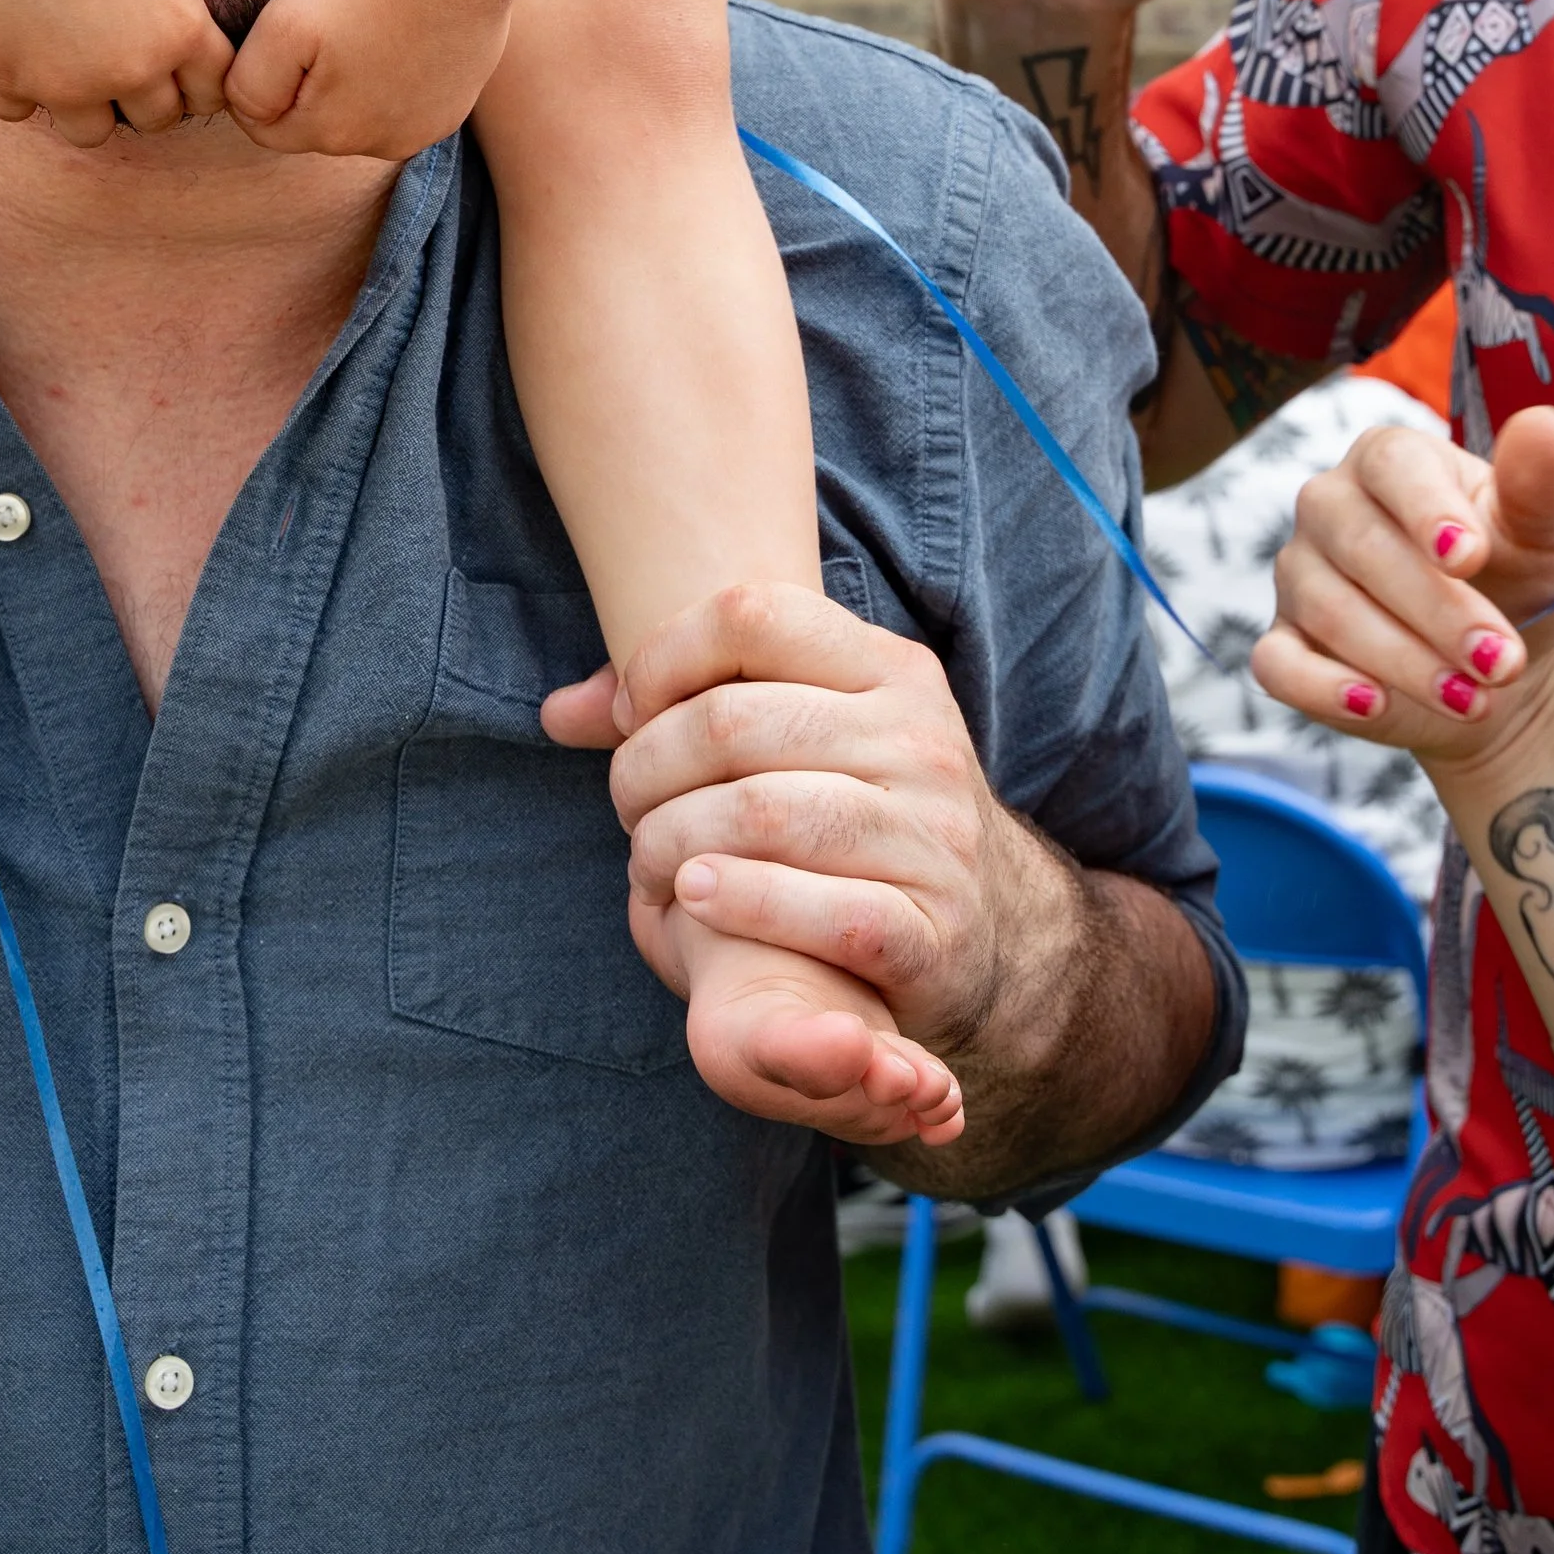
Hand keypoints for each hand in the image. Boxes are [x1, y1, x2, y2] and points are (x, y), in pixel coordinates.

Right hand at [0, 0, 236, 145]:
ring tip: (74, 63)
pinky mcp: (10, 78)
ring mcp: (67, 82)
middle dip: (148, 93)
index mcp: (181, 30)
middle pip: (159, 119)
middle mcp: (131, 68)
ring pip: (93, 133)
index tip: (181, 60)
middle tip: (124, 55)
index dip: (200, 77)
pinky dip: (20, 89)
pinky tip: (19, 48)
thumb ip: (173, 10)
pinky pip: (20, 113)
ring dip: (89, 105)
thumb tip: (178, 50)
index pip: (213, 92)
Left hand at [225, 0, 514, 156]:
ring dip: (356, 77)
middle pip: (318, 121)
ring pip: (364, 110)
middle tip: (328, 17)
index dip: (259, 77)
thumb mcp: (282, 27)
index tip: (280, 28)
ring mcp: (431, 126)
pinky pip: (408, 96)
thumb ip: (248, 85)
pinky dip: (398, 69)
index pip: (266, 127)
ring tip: (366, 19)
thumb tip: (248, 113)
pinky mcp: (461, 100)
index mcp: (334, 134)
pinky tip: (403, 25)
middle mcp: (387, 145)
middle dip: (310, 80)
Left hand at [545, 582, 1054, 1071]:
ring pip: (760, 814)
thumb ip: (687, 709)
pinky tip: (696, 898)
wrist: (996, 940)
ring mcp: (933, 836)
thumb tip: (557, 711)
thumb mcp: (808, 740)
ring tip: (651, 867)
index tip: (632, 714)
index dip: (662, 659)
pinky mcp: (932, 931)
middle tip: (626, 809)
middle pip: (733, 722)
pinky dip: (738, 903)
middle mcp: (917, 740)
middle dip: (645, 769)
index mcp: (887, 670)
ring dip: (670, 843)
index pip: (751, 614)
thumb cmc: (862, 821)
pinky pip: (820, 910)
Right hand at [1253, 404, 1553, 754]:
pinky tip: (1375, 705)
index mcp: (1390, 459)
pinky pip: (1277, 663)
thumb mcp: (1545, 535)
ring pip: (1327, 608)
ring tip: (1473, 699)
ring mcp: (1299, 573)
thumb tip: (1543, 420)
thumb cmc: (1520, 579)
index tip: (1472, 558)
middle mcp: (1330, 505)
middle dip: (1436, 611)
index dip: (1426, 510)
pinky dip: (1322, 688)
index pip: (1390, 466)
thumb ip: (1537, 484)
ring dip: (1404, 661)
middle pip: (1360, 546)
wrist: (1498, 668)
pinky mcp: (1285, 641)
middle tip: (1502, 663)